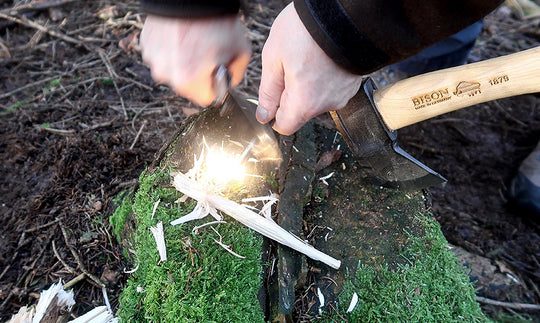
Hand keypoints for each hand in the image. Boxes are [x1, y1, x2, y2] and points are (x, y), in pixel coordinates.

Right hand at [140, 15, 250, 106]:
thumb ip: (236, 76)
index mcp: (188, 81)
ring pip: (173, 73)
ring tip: (192, 43)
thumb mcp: (240, 52)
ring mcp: (153, 60)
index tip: (217, 72)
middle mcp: (166, 75)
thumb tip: (229, 82)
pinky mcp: (146, 46)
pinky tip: (180, 38)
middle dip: (198, 76)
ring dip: (182, 64)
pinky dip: (171, 52)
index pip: (206, 99)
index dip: (215, 86)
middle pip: (188, 88)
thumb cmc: (216, 22)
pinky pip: (162, 58)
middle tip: (206, 54)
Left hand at [257, 3, 362, 134]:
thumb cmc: (307, 30)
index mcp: (304, 102)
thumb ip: (268, 91)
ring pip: (314, 100)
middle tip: (288, 66)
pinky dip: (322, 78)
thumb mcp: (274, 57)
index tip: (271, 97)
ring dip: (306, 85)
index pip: (284, 126)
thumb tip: (264, 114)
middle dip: (289, 95)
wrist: (344, 12)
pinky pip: (329, 89)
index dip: (273, 114)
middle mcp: (326, 104)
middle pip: (300, 112)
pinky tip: (319, 58)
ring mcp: (342, 95)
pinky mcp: (351, 85)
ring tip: (306, 58)